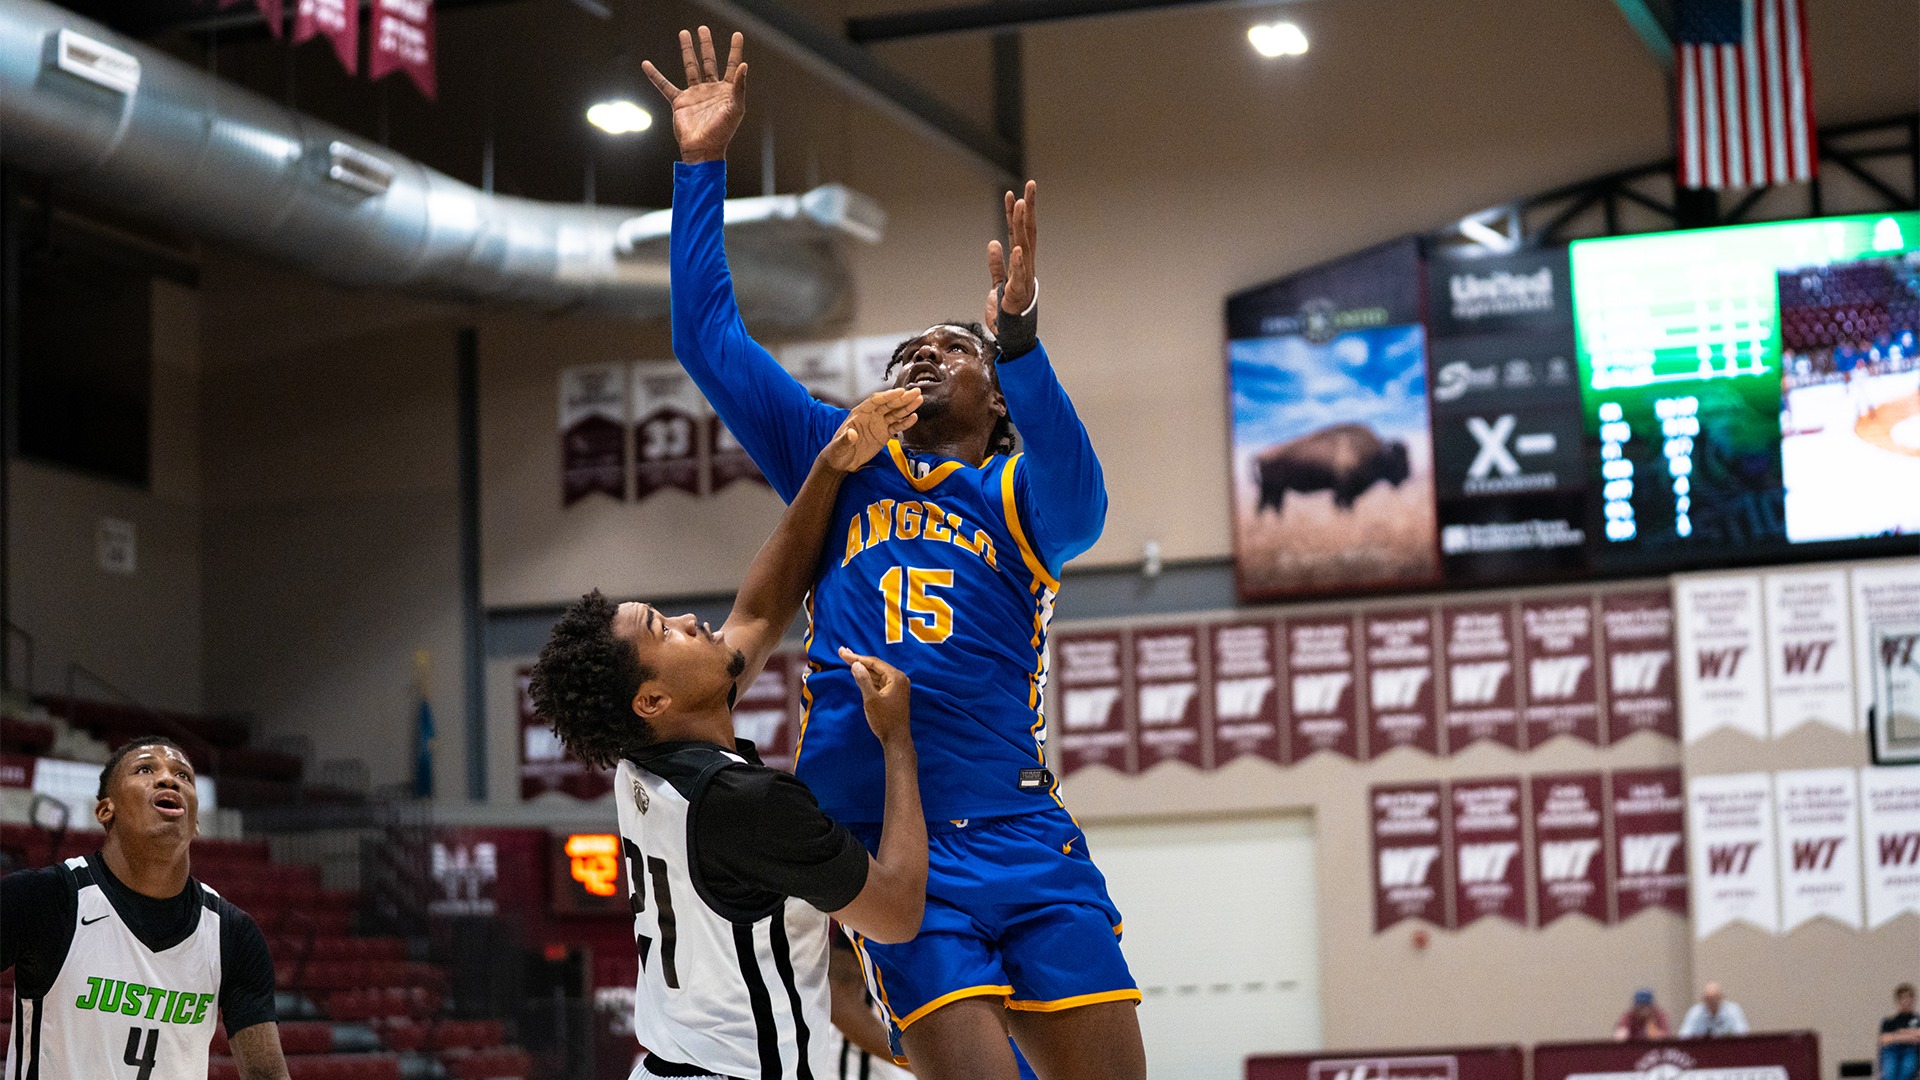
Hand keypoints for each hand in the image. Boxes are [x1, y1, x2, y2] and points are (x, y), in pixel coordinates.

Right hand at [641, 28, 747, 164]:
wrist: (703, 149)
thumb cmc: (722, 132)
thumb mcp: (735, 109)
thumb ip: (739, 87)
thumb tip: (744, 65)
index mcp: (726, 91)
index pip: (732, 65)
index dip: (735, 50)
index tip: (737, 35)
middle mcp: (711, 90)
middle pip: (709, 61)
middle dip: (706, 45)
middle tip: (703, 29)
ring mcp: (695, 94)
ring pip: (690, 67)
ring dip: (687, 51)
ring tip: (684, 33)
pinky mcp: (680, 102)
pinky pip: (665, 86)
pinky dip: (655, 76)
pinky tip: (647, 64)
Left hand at [822, 387, 920, 471]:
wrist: (841, 462)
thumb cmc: (837, 451)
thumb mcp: (839, 446)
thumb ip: (845, 439)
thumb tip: (851, 434)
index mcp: (859, 414)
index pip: (875, 401)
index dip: (888, 396)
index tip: (900, 392)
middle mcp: (871, 416)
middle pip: (889, 404)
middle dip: (902, 398)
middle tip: (916, 393)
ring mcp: (878, 425)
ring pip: (895, 413)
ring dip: (907, 407)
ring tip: (919, 400)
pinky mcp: (884, 435)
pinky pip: (896, 427)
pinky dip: (905, 423)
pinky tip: (914, 417)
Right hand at [839, 647, 910, 745]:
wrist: (896, 739)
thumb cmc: (884, 720)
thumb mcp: (871, 700)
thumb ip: (863, 680)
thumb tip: (856, 664)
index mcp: (896, 677)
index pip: (874, 663)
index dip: (857, 657)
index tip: (842, 652)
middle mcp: (899, 678)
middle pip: (876, 666)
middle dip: (859, 660)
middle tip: (843, 652)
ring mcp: (898, 686)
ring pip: (877, 673)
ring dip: (863, 668)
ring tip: (848, 660)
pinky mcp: (894, 693)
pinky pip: (879, 681)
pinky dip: (868, 678)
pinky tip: (859, 674)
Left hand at [984, 180, 1038, 328]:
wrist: (1013, 333)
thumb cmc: (1008, 309)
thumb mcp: (999, 282)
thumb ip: (996, 263)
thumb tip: (993, 243)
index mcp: (1020, 261)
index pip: (1018, 232)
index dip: (1014, 213)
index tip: (1012, 193)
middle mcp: (1025, 265)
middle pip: (1027, 231)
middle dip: (1028, 208)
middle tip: (1029, 185)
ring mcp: (1024, 277)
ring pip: (1024, 245)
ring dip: (1022, 225)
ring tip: (1021, 205)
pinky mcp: (1018, 293)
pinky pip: (1019, 275)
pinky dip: (1017, 262)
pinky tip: (1017, 248)